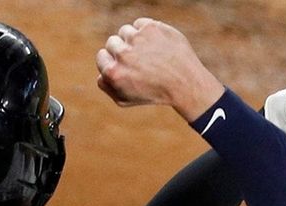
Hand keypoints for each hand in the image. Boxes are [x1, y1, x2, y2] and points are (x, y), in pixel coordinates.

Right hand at [95, 18, 224, 120]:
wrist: (185, 82)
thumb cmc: (155, 93)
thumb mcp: (125, 100)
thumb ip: (107, 87)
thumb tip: (99, 74)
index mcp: (113, 72)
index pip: (101, 57)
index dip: (113, 61)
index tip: (126, 66)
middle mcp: (123, 54)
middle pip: (112, 42)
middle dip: (123, 50)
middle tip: (140, 61)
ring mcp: (137, 39)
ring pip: (126, 31)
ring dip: (134, 40)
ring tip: (149, 53)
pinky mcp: (151, 28)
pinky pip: (140, 24)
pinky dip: (147, 32)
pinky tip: (156, 44)